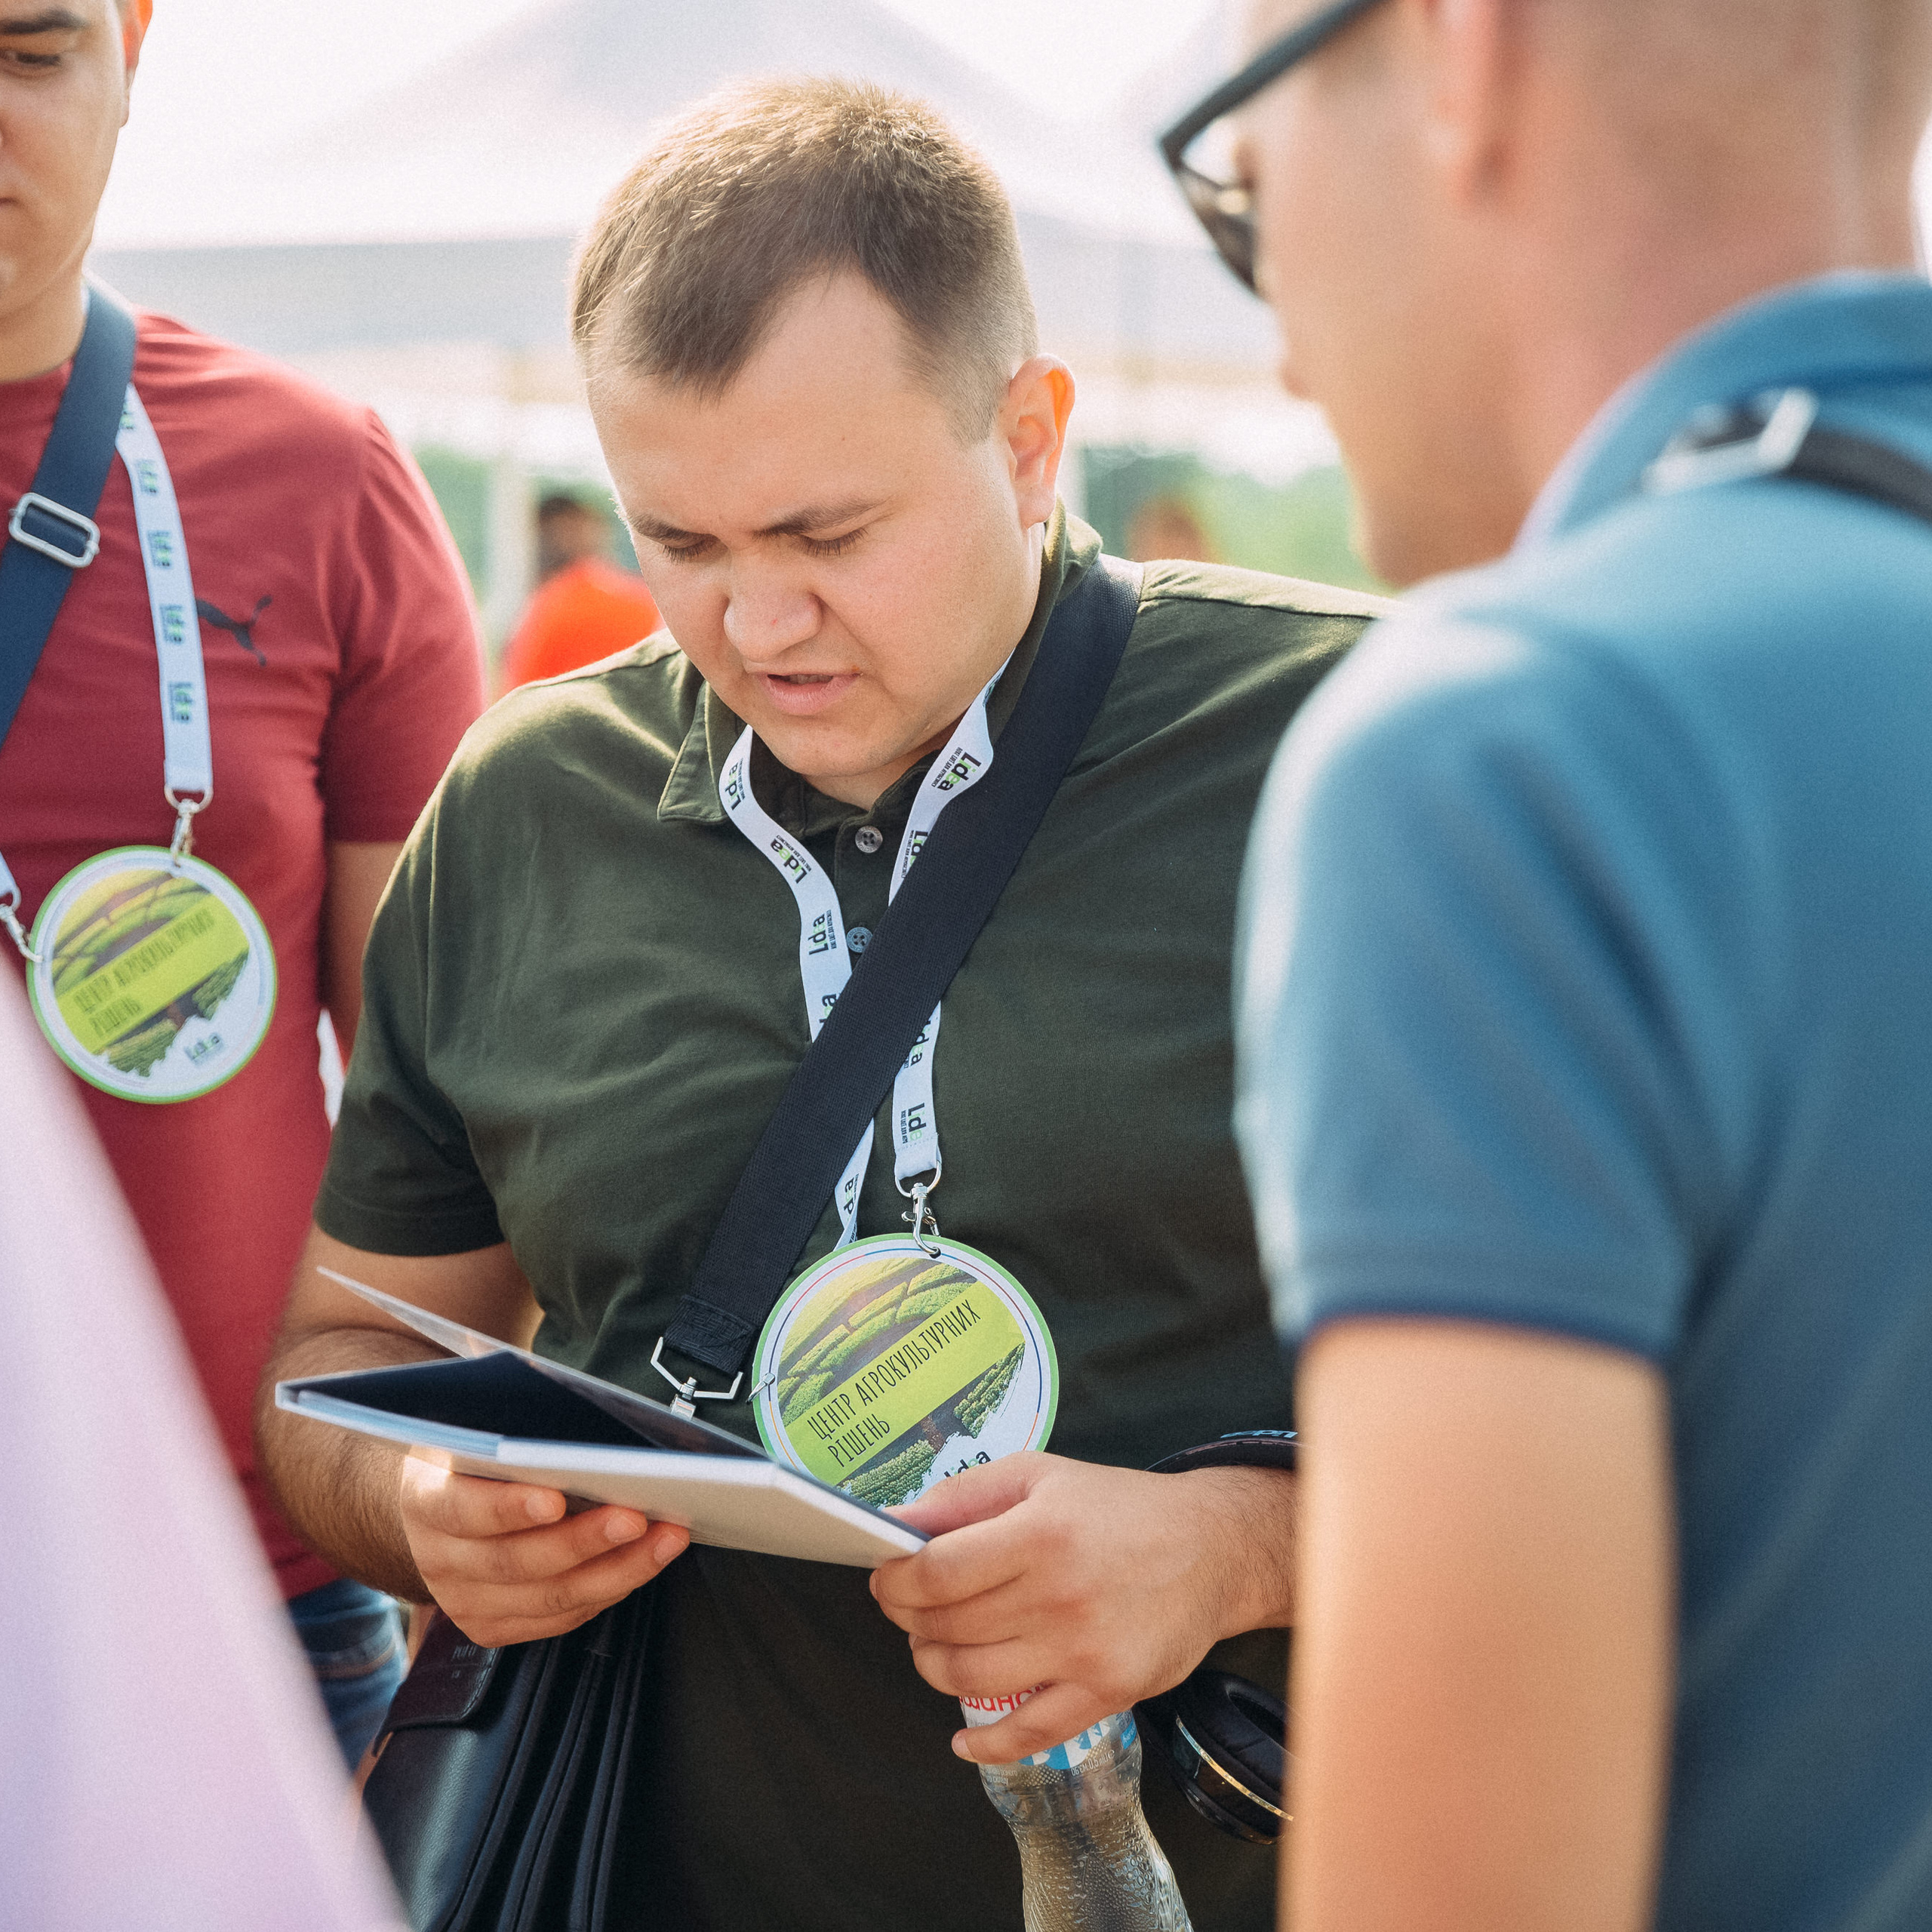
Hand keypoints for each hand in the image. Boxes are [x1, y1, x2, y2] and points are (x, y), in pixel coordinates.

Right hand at [398, 1455, 689, 1646]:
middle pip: (516, 1561)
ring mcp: (465, 1601)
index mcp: (425, 1501)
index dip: (509, 1508)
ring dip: (616, 1569)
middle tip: (635, 1516)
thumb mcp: (473, 1430)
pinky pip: (559, 1617)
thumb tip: (571, 1422)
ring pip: (548, 1597)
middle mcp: (439, 1560)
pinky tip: (644, 1562)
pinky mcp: (492, 1626)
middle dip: (584, 1540)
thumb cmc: (471, 1457)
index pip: (461, 1509)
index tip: (556, 1497)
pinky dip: (608, 1590)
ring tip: (664, 1538)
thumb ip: (508, 1431)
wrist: (436, 1504)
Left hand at [869, 1451, 1295, 1763]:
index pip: (936, 1574)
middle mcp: (1060, 1597)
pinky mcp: (1107, 1694)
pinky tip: (961, 1737)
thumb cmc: (1117, 1507)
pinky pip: (1028, 1735)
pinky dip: (984, 1745)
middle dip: (910, 1620)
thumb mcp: (1039, 1474)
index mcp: (1040, 1534)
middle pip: (948, 1627)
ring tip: (937, 1646)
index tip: (885, 1578)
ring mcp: (1083, 1653)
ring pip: (972, 1679)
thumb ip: (962, 1497)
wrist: (1212, 1549)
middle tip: (909, 1609)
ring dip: (934, 1667)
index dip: (895, 1581)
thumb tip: (892, 1522)